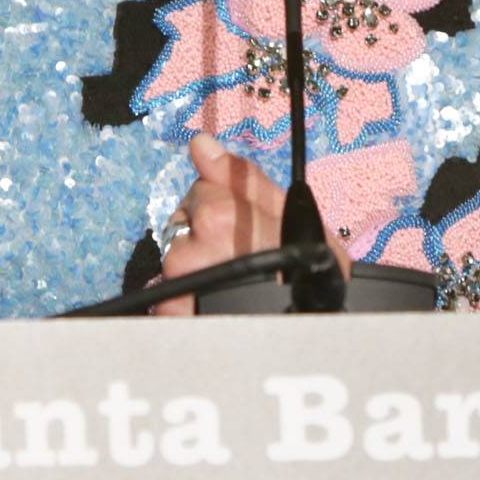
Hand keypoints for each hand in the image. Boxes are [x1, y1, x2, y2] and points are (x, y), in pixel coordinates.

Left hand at [153, 133, 351, 316]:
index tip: (247, 231)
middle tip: (243, 262)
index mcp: (218, 217)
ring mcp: (175, 288)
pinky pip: (167, 298)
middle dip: (208, 237)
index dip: (229, 210)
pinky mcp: (168, 318)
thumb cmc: (312, 275)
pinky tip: (216, 309)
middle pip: (185, 225)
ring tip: (234, 288)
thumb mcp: (296, 219)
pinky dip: (186, 302)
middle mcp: (189, 251)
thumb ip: (244, 178)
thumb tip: (200, 144)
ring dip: (198, 270)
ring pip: (176, 260)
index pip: (201, 192)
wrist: (311, 335)